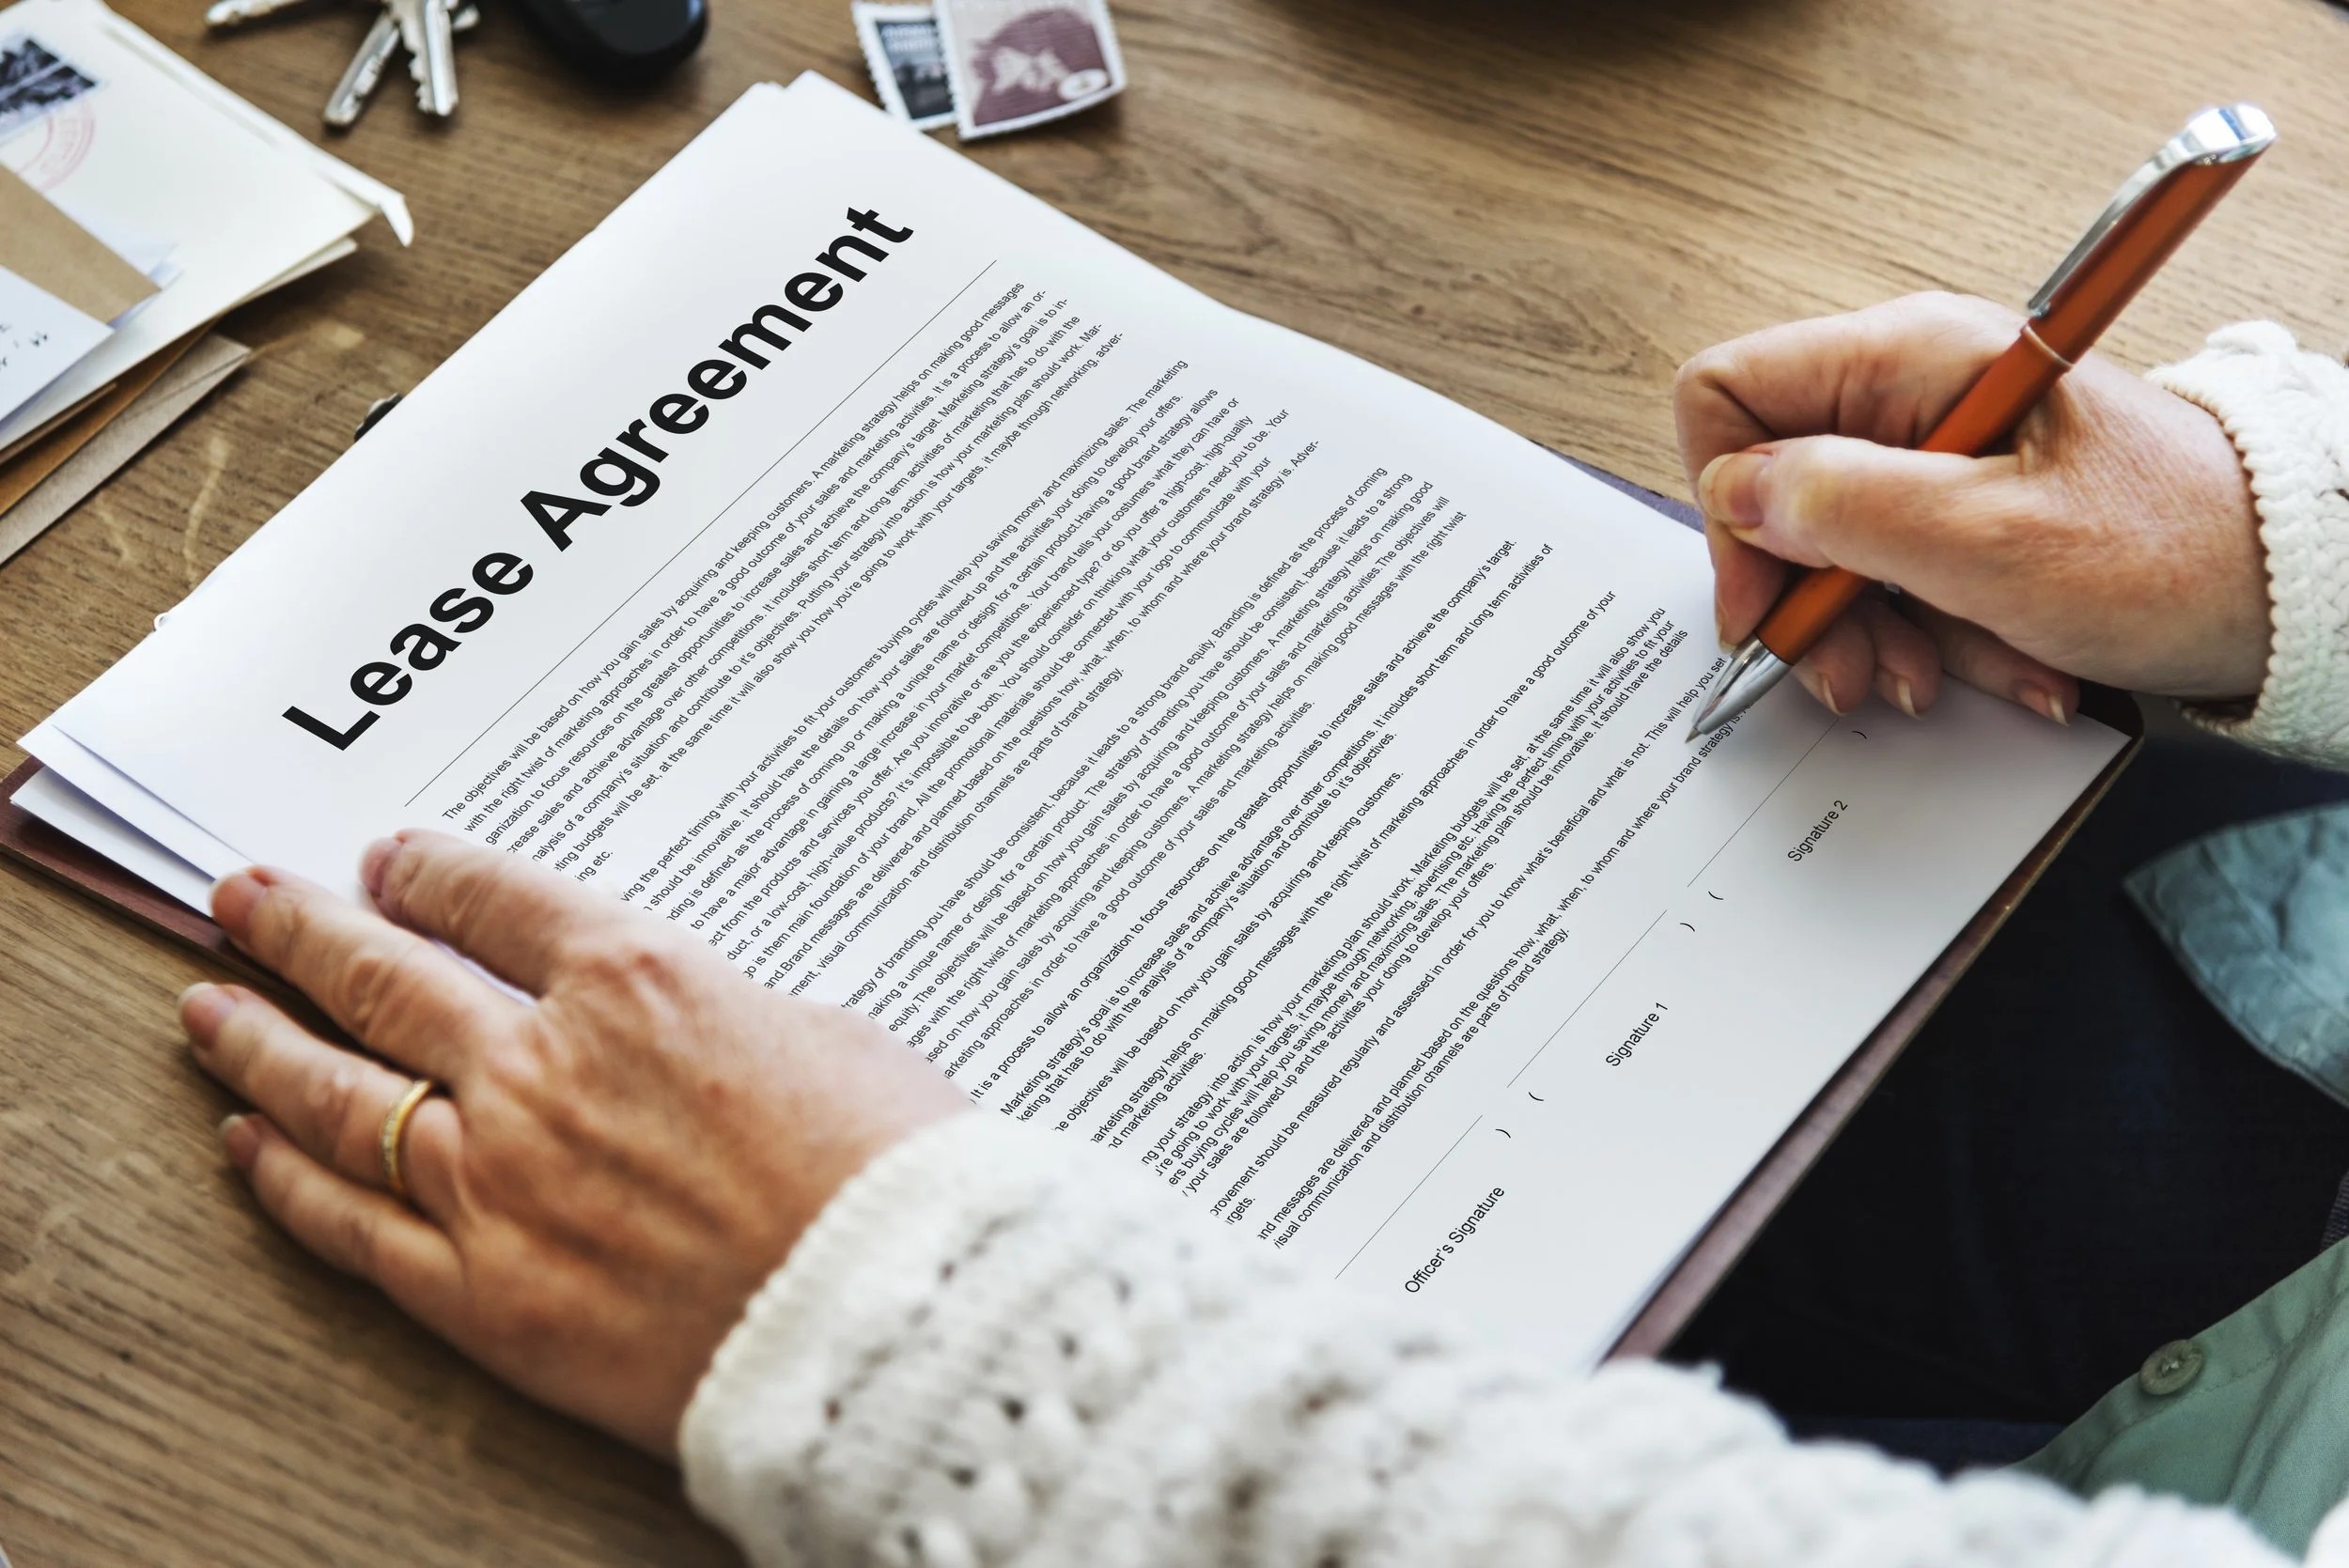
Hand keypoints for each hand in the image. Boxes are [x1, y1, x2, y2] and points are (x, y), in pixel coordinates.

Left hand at [179, 830, 968, 1456]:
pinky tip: (249, 1147)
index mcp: (635, 980)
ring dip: (260, 1041)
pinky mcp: (484, 1294)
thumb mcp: (828, 1035)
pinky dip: (289, 1181)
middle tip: (243, 900)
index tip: (389, 863)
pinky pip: (355, 1226)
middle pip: (385, 978)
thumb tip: (678, 1024)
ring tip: (208, 1009)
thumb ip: (721, 1015)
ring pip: (339, 1094)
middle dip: (302, 929)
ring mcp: (498, 1180)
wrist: (888, 1316)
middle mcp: (541, 1065)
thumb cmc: (888, 1172)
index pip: (494, 899)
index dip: (428, 873)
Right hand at [1675, 291, 2268, 719]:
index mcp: (1909, 360)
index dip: (1728, 503)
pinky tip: (2000, 665)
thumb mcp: (1989, 540)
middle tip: (1856, 670)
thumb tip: (1739, 495)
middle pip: (1779, 490)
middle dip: (1812, 599)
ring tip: (1943, 676)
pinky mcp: (1969, 505)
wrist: (2294, 587)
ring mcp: (1939, 450)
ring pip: (1836, 549)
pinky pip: (1903, 576)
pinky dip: (1938, 634)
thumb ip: (1845, 508)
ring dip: (1879, 633)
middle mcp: (1912, 391)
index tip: (1767, 598)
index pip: (1730, 394)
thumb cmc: (2174, 549)